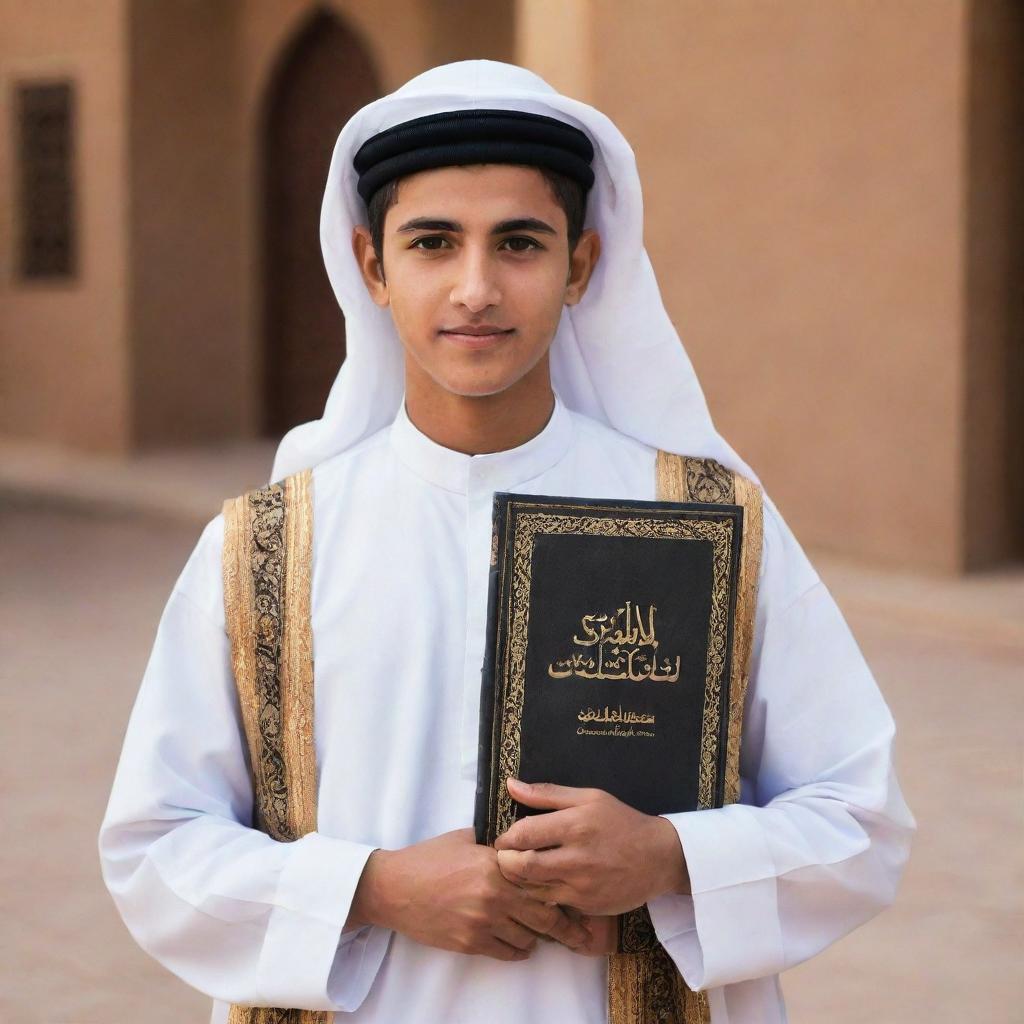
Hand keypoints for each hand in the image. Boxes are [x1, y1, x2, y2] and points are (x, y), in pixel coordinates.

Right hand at [348, 827, 591, 961]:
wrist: (394, 888)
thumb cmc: (428, 858)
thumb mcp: (464, 839)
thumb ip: (494, 842)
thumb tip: (518, 837)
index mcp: (495, 863)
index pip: (541, 877)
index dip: (561, 886)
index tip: (577, 892)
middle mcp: (494, 893)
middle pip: (544, 914)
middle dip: (566, 924)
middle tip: (583, 930)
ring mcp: (483, 920)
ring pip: (528, 937)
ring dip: (537, 936)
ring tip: (542, 932)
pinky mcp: (470, 942)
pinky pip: (508, 952)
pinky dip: (518, 950)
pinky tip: (521, 944)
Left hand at [493, 779, 688, 916]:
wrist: (658, 857)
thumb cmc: (621, 821)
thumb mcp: (589, 797)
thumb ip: (547, 794)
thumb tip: (511, 785)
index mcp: (575, 825)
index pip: (524, 834)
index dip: (506, 838)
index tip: (504, 839)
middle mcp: (576, 858)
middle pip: (522, 866)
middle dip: (505, 862)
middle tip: (504, 857)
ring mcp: (581, 886)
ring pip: (532, 889)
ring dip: (518, 881)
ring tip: (518, 871)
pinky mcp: (585, 907)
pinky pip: (550, 904)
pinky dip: (538, 896)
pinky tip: (540, 885)